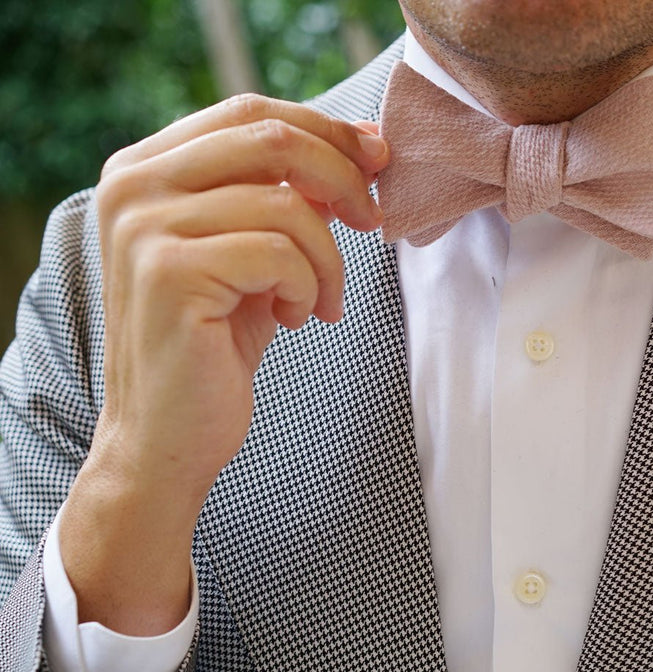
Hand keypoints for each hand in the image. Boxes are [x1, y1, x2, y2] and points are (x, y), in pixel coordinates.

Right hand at [59, 94, 388, 634]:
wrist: (167, 435)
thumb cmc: (215, 342)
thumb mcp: (252, 252)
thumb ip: (286, 194)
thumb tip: (364, 144)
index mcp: (145, 168)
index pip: (251, 112)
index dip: (327, 130)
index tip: (377, 158)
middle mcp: (132, 186)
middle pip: (272, 138)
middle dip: (344, 177)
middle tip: (376, 220)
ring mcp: (144, 227)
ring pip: (288, 205)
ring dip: (328, 258)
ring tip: (319, 302)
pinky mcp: (170, 273)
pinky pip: (281, 253)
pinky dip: (310, 288)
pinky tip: (296, 321)